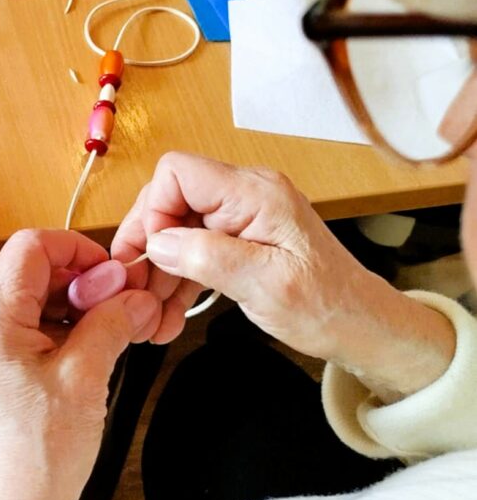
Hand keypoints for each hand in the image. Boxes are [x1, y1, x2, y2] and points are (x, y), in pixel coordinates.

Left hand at [0, 229, 160, 499]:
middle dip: (77, 285)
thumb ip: (112, 323)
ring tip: (99, 337)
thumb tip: (133, 296)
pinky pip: (14, 328)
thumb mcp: (87, 380)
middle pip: (28, 274)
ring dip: (66, 310)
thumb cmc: (35, 462)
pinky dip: (49, 332)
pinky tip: (77, 355)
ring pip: (23, 301)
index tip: (106, 270)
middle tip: (114, 306)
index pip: (30, 247)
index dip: (75, 250)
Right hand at [112, 152, 455, 400]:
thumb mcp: (267, 286)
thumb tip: (157, 242)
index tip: (150, 254)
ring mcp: (242, 214)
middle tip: (135, 288)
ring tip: (150, 313)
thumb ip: (209, 257)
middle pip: (171, 198)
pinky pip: (194, 244)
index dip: (155, 209)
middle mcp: (245, 193)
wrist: (364, 327)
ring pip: (177, 225)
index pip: (178, 172)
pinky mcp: (240, 235)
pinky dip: (179, 274)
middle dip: (149, 242)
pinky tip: (168, 308)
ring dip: (160, 267)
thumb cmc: (328, 307)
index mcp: (255, 193)